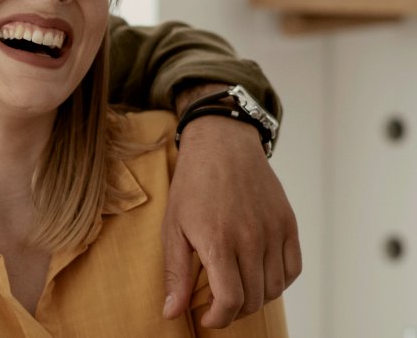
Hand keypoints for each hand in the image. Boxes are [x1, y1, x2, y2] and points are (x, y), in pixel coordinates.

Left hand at [163, 115, 300, 327]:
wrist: (222, 145)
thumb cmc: (192, 185)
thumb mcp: (172, 227)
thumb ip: (175, 273)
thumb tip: (172, 313)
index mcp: (218, 241)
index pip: (231, 300)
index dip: (219, 318)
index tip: (207, 318)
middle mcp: (251, 239)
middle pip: (254, 299)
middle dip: (233, 311)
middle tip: (216, 303)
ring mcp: (274, 232)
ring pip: (275, 288)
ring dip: (256, 298)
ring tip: (235, 288)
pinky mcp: (289, 224)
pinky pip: (292, 269)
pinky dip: (278, 281)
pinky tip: (258, 275)